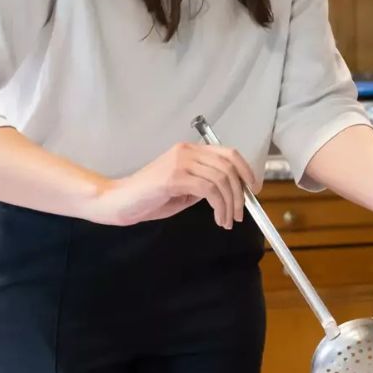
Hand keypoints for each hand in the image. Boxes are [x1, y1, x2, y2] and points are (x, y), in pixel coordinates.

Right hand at [87, 142, 258, 227]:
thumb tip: (229, 191)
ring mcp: (180, 162)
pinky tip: (218, 219)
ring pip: (221, 179)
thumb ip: (203, 184)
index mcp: (190, 151)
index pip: (229, 153)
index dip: (246, 170)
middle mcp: (187, 151)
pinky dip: (219, 206)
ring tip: (227, 221)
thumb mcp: (184, 189)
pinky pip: (209, 190)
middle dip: (240, 193)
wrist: (119, 201)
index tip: (253, 190)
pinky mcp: (174, 177)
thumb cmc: (148, 197)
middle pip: (229, 166)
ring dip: (230, 204)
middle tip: (240, 214)